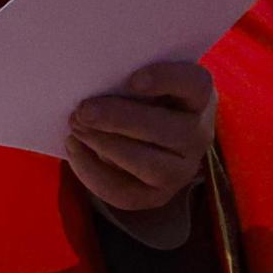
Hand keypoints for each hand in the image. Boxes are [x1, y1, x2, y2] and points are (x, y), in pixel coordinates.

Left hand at [64, 62, 216, 213]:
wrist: (140, 133)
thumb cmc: (135, 96)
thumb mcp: (134, 78)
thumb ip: (122, 77)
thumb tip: (88, 80)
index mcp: (196, 95)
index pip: (195, 84)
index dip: (167, 80)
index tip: (133, 79)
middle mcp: (198, 134)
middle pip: (170, 131)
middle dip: (121, 121)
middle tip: (83, 111)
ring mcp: (182, 170)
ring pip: (152, 167)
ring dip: (107, 147)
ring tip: (76, 129)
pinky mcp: (158, 195)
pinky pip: (128, 195)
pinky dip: (94, 174)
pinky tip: (74, 149)